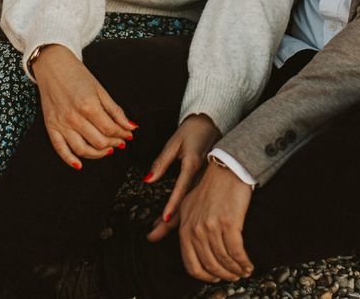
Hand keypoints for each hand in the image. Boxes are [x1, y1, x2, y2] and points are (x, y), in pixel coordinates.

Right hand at [34, 45, 136, 168]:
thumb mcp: (100, 89)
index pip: (110, 129)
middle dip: (113, 144)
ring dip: (97, 154)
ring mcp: (61, 123)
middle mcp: (74, 117)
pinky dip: (70, 160)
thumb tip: (131, 127)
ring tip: (105, 150)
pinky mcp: (50, 126)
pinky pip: (60, 149)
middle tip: (119, 142)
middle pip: (99, 142)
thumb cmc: (77, 75)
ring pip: (82, 150)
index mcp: (89, 106)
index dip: (122, 134)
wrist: (52, 65)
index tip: (128, 134)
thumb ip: (115, 110)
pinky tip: (80, 164)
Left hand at [144, 114, 220, 239]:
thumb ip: (161, 162)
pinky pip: (194, 200)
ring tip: (158, 232)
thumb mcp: (173, 143)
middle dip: (170, 223)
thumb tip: (148, 180)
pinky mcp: (206, 183)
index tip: (164, 219)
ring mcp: (206, 181)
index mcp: (193, 164)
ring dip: (176, 220)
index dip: (173, 205)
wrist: (212, 123)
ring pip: (190, 206)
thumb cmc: (191, 131)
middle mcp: (201, 176)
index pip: (181, 188)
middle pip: (186, 204)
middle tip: (153, 236)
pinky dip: (184, 212)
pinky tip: (173, 219)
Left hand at [177, 164, 253, 282]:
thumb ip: (170, 222)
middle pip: (208, 264)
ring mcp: (211, 225)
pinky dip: (243, 262)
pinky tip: (248, 265)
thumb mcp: (185, 204)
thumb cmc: (208, 188)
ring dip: (235, 270)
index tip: (213, 278)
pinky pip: (236, 252)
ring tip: (242, 271)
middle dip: (222, 275)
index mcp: (185, 225)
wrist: (226, 171)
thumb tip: (151, 236)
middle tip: (232, 277)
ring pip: (223, 260)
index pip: (190, 262)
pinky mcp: (228, 222)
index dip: (203, 275)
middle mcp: (195, 227)